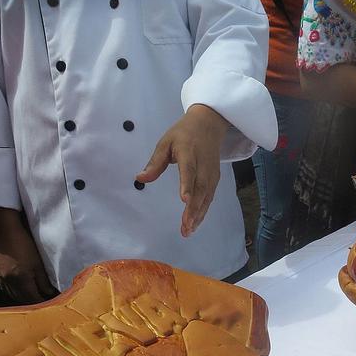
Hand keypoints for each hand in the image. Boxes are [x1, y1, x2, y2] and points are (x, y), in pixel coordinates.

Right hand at [0, 212, 57, 303]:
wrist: (5, 232)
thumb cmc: (24, 245)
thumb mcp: (38, 263)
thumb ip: (44, 281)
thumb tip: (50, 293)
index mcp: (22, 279)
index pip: (33, 298)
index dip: (41, 302)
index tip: (49, 304)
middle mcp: (10, 282)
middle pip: (22, 299)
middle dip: (33, 302)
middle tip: (43, 301)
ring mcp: (2, 278)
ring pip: (13, 295)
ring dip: (23, 298)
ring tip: (33, 297)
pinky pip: (6, 289)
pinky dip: (14, 292)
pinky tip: (20, 290)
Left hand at [135, 104, 228, 236]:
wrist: (209, 125)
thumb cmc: (183, 134)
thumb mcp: (165, 143)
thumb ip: (154, 163)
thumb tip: (140, 178)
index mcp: (188, 153)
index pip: (189, 171)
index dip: (187, 185)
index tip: (184, 200)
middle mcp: (203, 166)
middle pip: (200, 190)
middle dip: (193, 209)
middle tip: (185, 227)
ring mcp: (211, 174)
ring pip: (206, 197)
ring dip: (198, 215)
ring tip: (188, 230)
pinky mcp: (214, 180)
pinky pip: (209, 198)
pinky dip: (203, 212)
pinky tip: (195, 223)